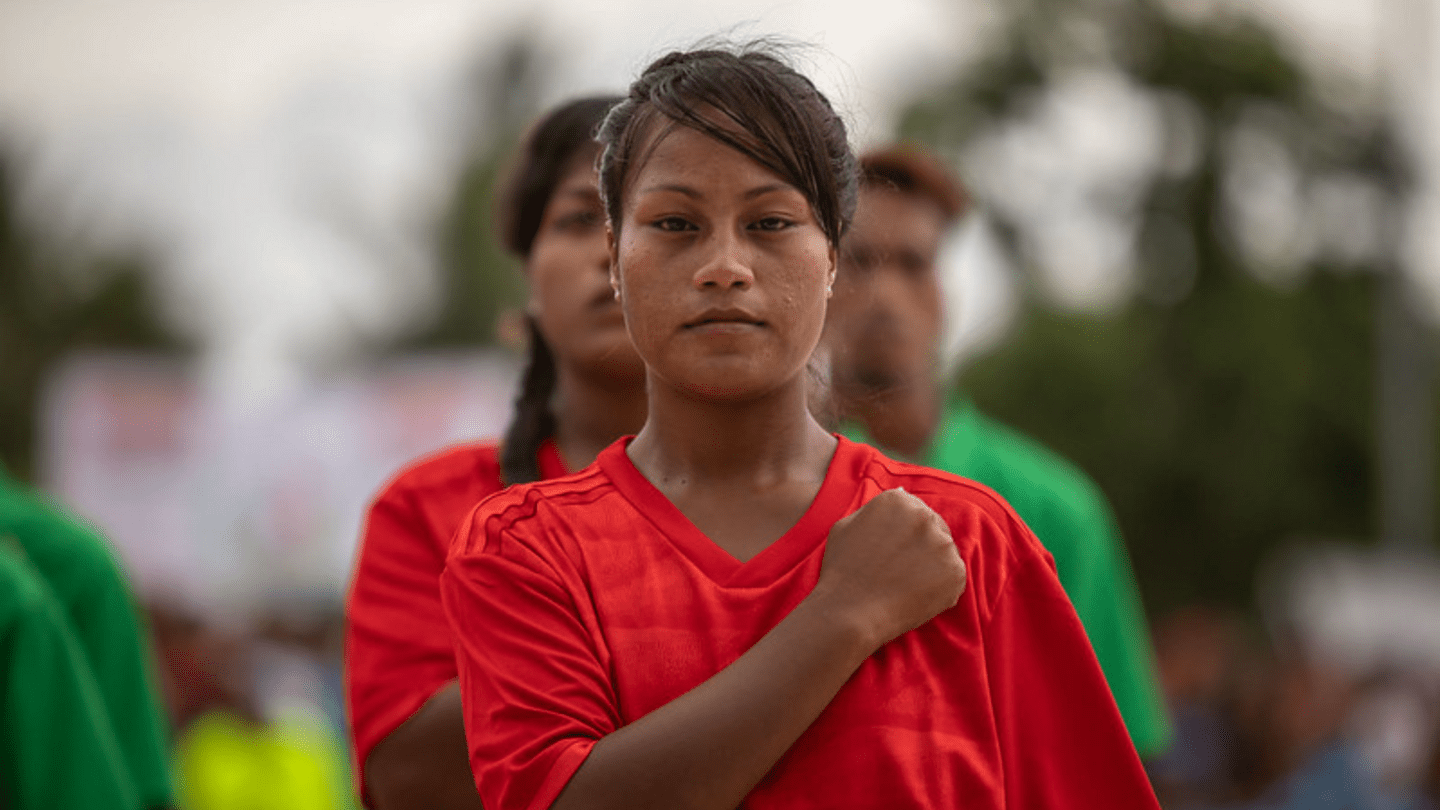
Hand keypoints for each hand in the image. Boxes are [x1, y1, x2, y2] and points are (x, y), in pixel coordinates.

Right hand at [811, 488, 965, 648]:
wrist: (849, 612)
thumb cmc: (842, 570)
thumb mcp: (847, 525)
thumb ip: (875, 509)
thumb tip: (903, 495)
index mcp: (898, 500)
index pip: (914, 510)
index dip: (905, 534)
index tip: (894, 553)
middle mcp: (924, 516)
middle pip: (934, 527)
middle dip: (922, 547)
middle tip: (901, 572)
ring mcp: (942, 544)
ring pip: (944, 552)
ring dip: (932, 566)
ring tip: (906, 585)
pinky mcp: (956, 572)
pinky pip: (954, 577)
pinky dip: (941, 588)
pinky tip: (916, 596)